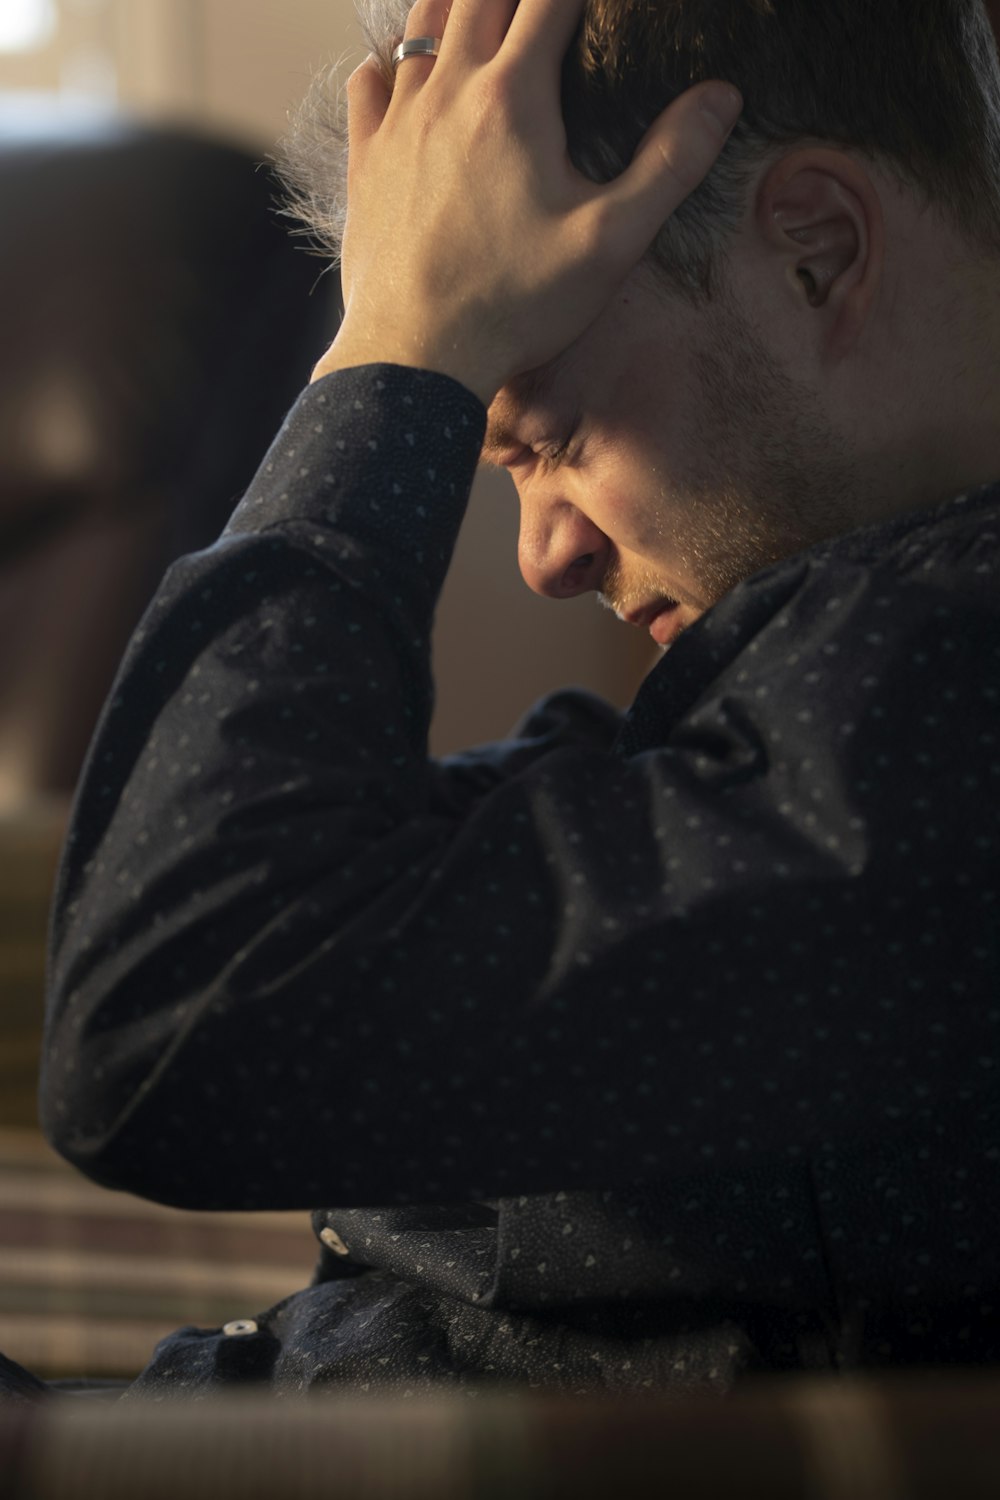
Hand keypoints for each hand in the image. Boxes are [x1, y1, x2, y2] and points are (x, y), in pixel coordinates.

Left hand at [312, 0, 741, 405]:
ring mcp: (399, 124)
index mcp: (514, 98)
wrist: (418, 356)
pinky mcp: (367, 162)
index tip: (594, 4)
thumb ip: (670, 164)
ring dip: (454, 7)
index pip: (549, 0)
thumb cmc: (517, 303)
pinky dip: (389, 63)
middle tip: (539, 6)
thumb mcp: (612, 241)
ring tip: (479, 11)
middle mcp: (449, 92)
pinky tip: (401, 72)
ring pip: (420, 27)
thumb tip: (721, 97)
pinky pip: (369, 85)